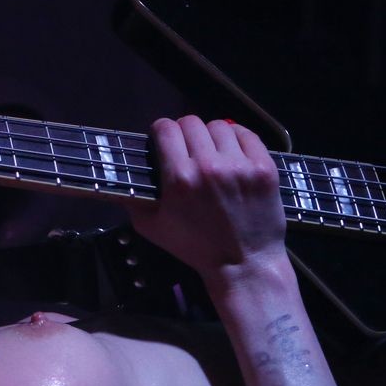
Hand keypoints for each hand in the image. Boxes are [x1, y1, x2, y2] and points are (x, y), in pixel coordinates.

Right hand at [129, 116, 286, 282]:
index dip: (161, 132)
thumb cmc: (196, 247)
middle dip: (184, 133)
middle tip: (187, 149)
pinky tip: (232, 152)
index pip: (165, 128)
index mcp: (179, 179)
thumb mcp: (152, 228)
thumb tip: (121, 176)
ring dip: (211, 136)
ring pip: (219, 126)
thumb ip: (132, 199)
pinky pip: (246, 134)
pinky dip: (237, 138)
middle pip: (190, 122)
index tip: (164, 142)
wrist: (244, 263)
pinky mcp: (263, 167)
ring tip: (212, 152)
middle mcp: (208, 166)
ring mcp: (240, 165)